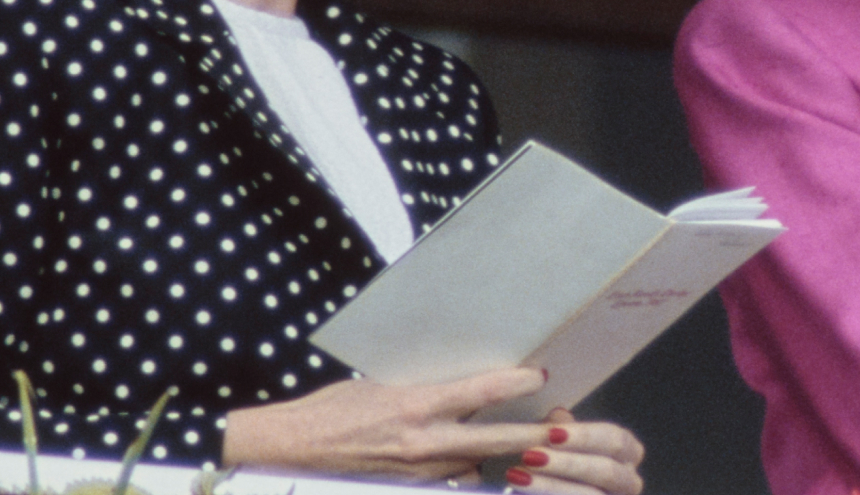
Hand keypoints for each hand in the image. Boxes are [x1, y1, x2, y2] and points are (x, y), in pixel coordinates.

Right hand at [221, 368, 557, 481]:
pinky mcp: (411, 485)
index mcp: (415, 406)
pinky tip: (474, 461)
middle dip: (532, 435)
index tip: (539, 376)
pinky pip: (452, 479)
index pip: (477, 394)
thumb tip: (455, 386)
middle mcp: (422, 442)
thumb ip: (423, 391)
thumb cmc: (333, 409)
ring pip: (476, 465)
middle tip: (564, 427)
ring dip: (499, 456)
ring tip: (529, 442)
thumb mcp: (382, 386)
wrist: (294, 447)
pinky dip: (466, 469)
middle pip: (492, 440)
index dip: (513, 386)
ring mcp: (419, 470)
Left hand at [506, 407, 646, 494]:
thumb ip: (559, 428)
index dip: (584, 436)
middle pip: (607, 471)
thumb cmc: (555, 464)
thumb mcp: (556, 442)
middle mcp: (629, 482)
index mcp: (626, 453)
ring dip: (551, 486)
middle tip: (529, 456)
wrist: (544, 489)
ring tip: (517, 475)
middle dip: (567, 463)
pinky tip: (519, 491)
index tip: (551, 434)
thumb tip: (558, 415)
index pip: (615, 439)